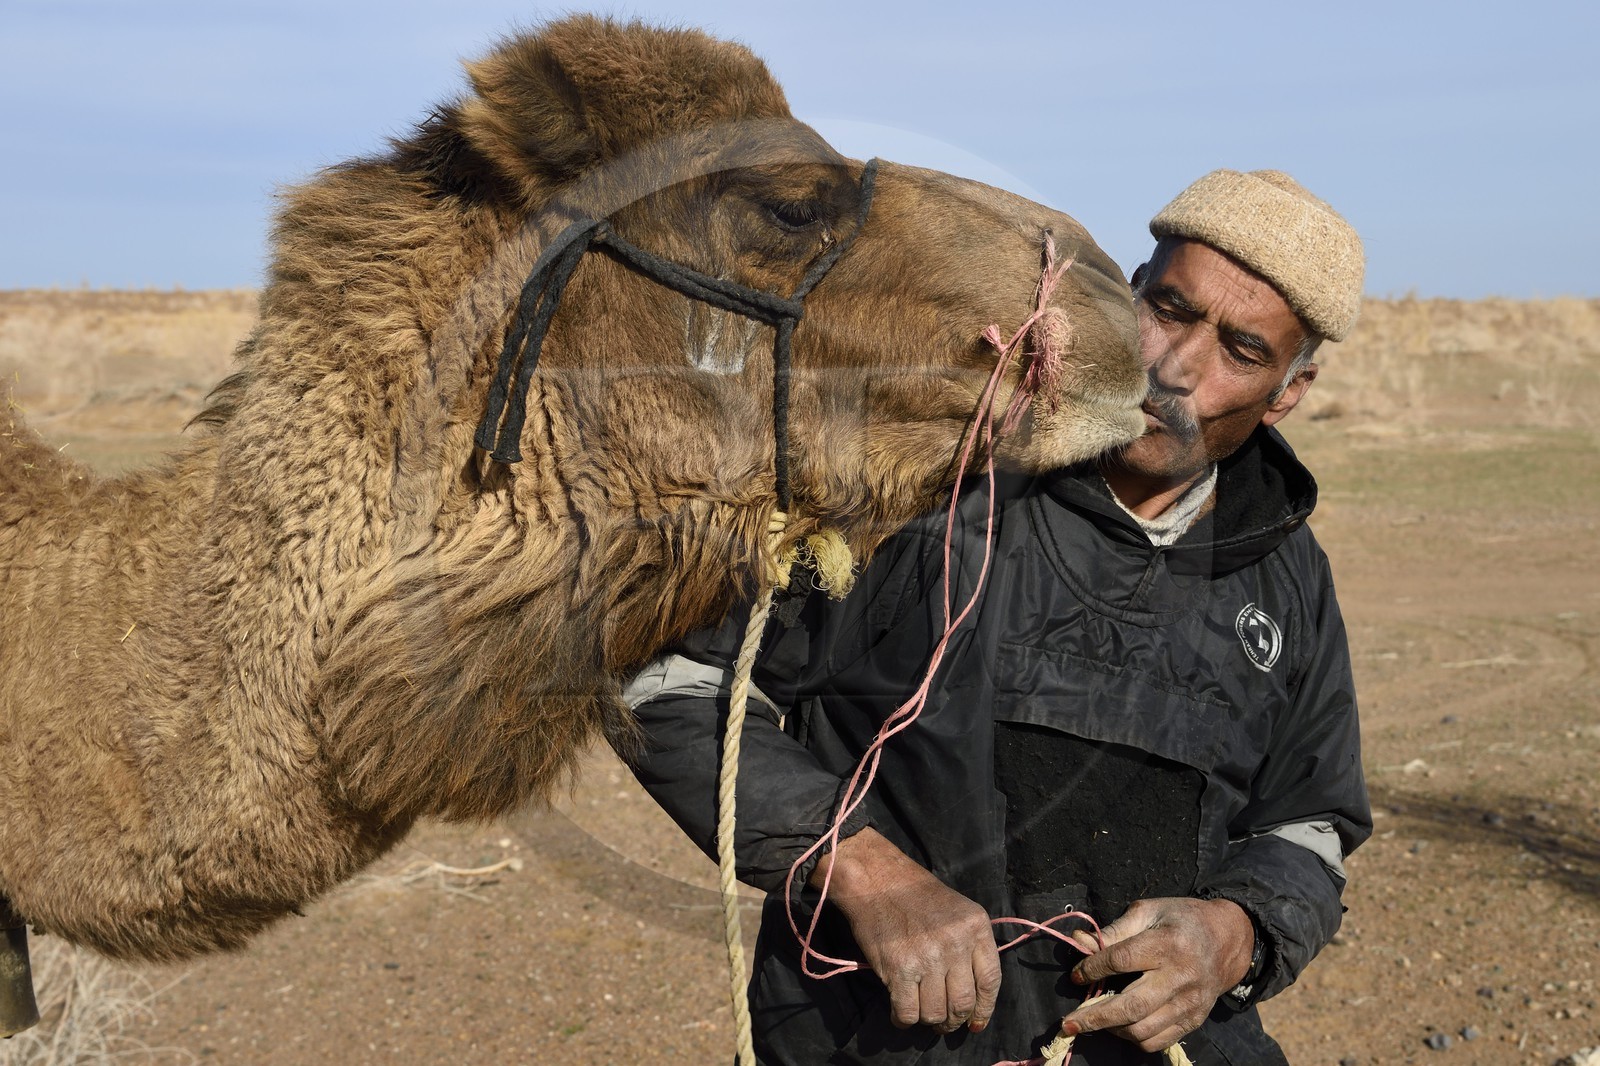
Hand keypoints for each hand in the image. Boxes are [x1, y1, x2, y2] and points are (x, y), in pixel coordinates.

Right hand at [811, 827, 1001, 1033]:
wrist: (876, 879)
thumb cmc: (915, 894)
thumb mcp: (958, 911)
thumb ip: (970, 947)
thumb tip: (972, 996)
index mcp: (976, 927)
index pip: (990, 982)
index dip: (984, 1009)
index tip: (976, 1023)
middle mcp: (956, 944)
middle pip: (963, 1003)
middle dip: (953, 1021)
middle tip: (943, 1021)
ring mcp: (928, 958)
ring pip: (935, 1013)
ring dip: (928, 1020)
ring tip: (921, 1012)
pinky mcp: (899, 969)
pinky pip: (908, 1012)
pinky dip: (904, 1020)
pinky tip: (900, 1013)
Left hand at [1058, 897, 1254, 1052]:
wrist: (1227, 939)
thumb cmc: (1180, 920)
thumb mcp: (1148, 911)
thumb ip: (1113, 930)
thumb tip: (1079, 942)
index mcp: (1167, 943)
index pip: (1121, 961)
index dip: (1092, 969)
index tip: (1076, 974)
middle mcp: (1181, 977)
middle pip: (1131, 1006)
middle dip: (1094, 1017)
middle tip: (1067, 1023)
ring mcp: (1190, 1003)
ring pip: (1142, 1030)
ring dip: (1111, 1029)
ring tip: (1093, 1019)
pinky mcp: (1194, 1020)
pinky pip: (1158, 1041)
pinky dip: (1133, 1039)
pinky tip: (1119, 1026)